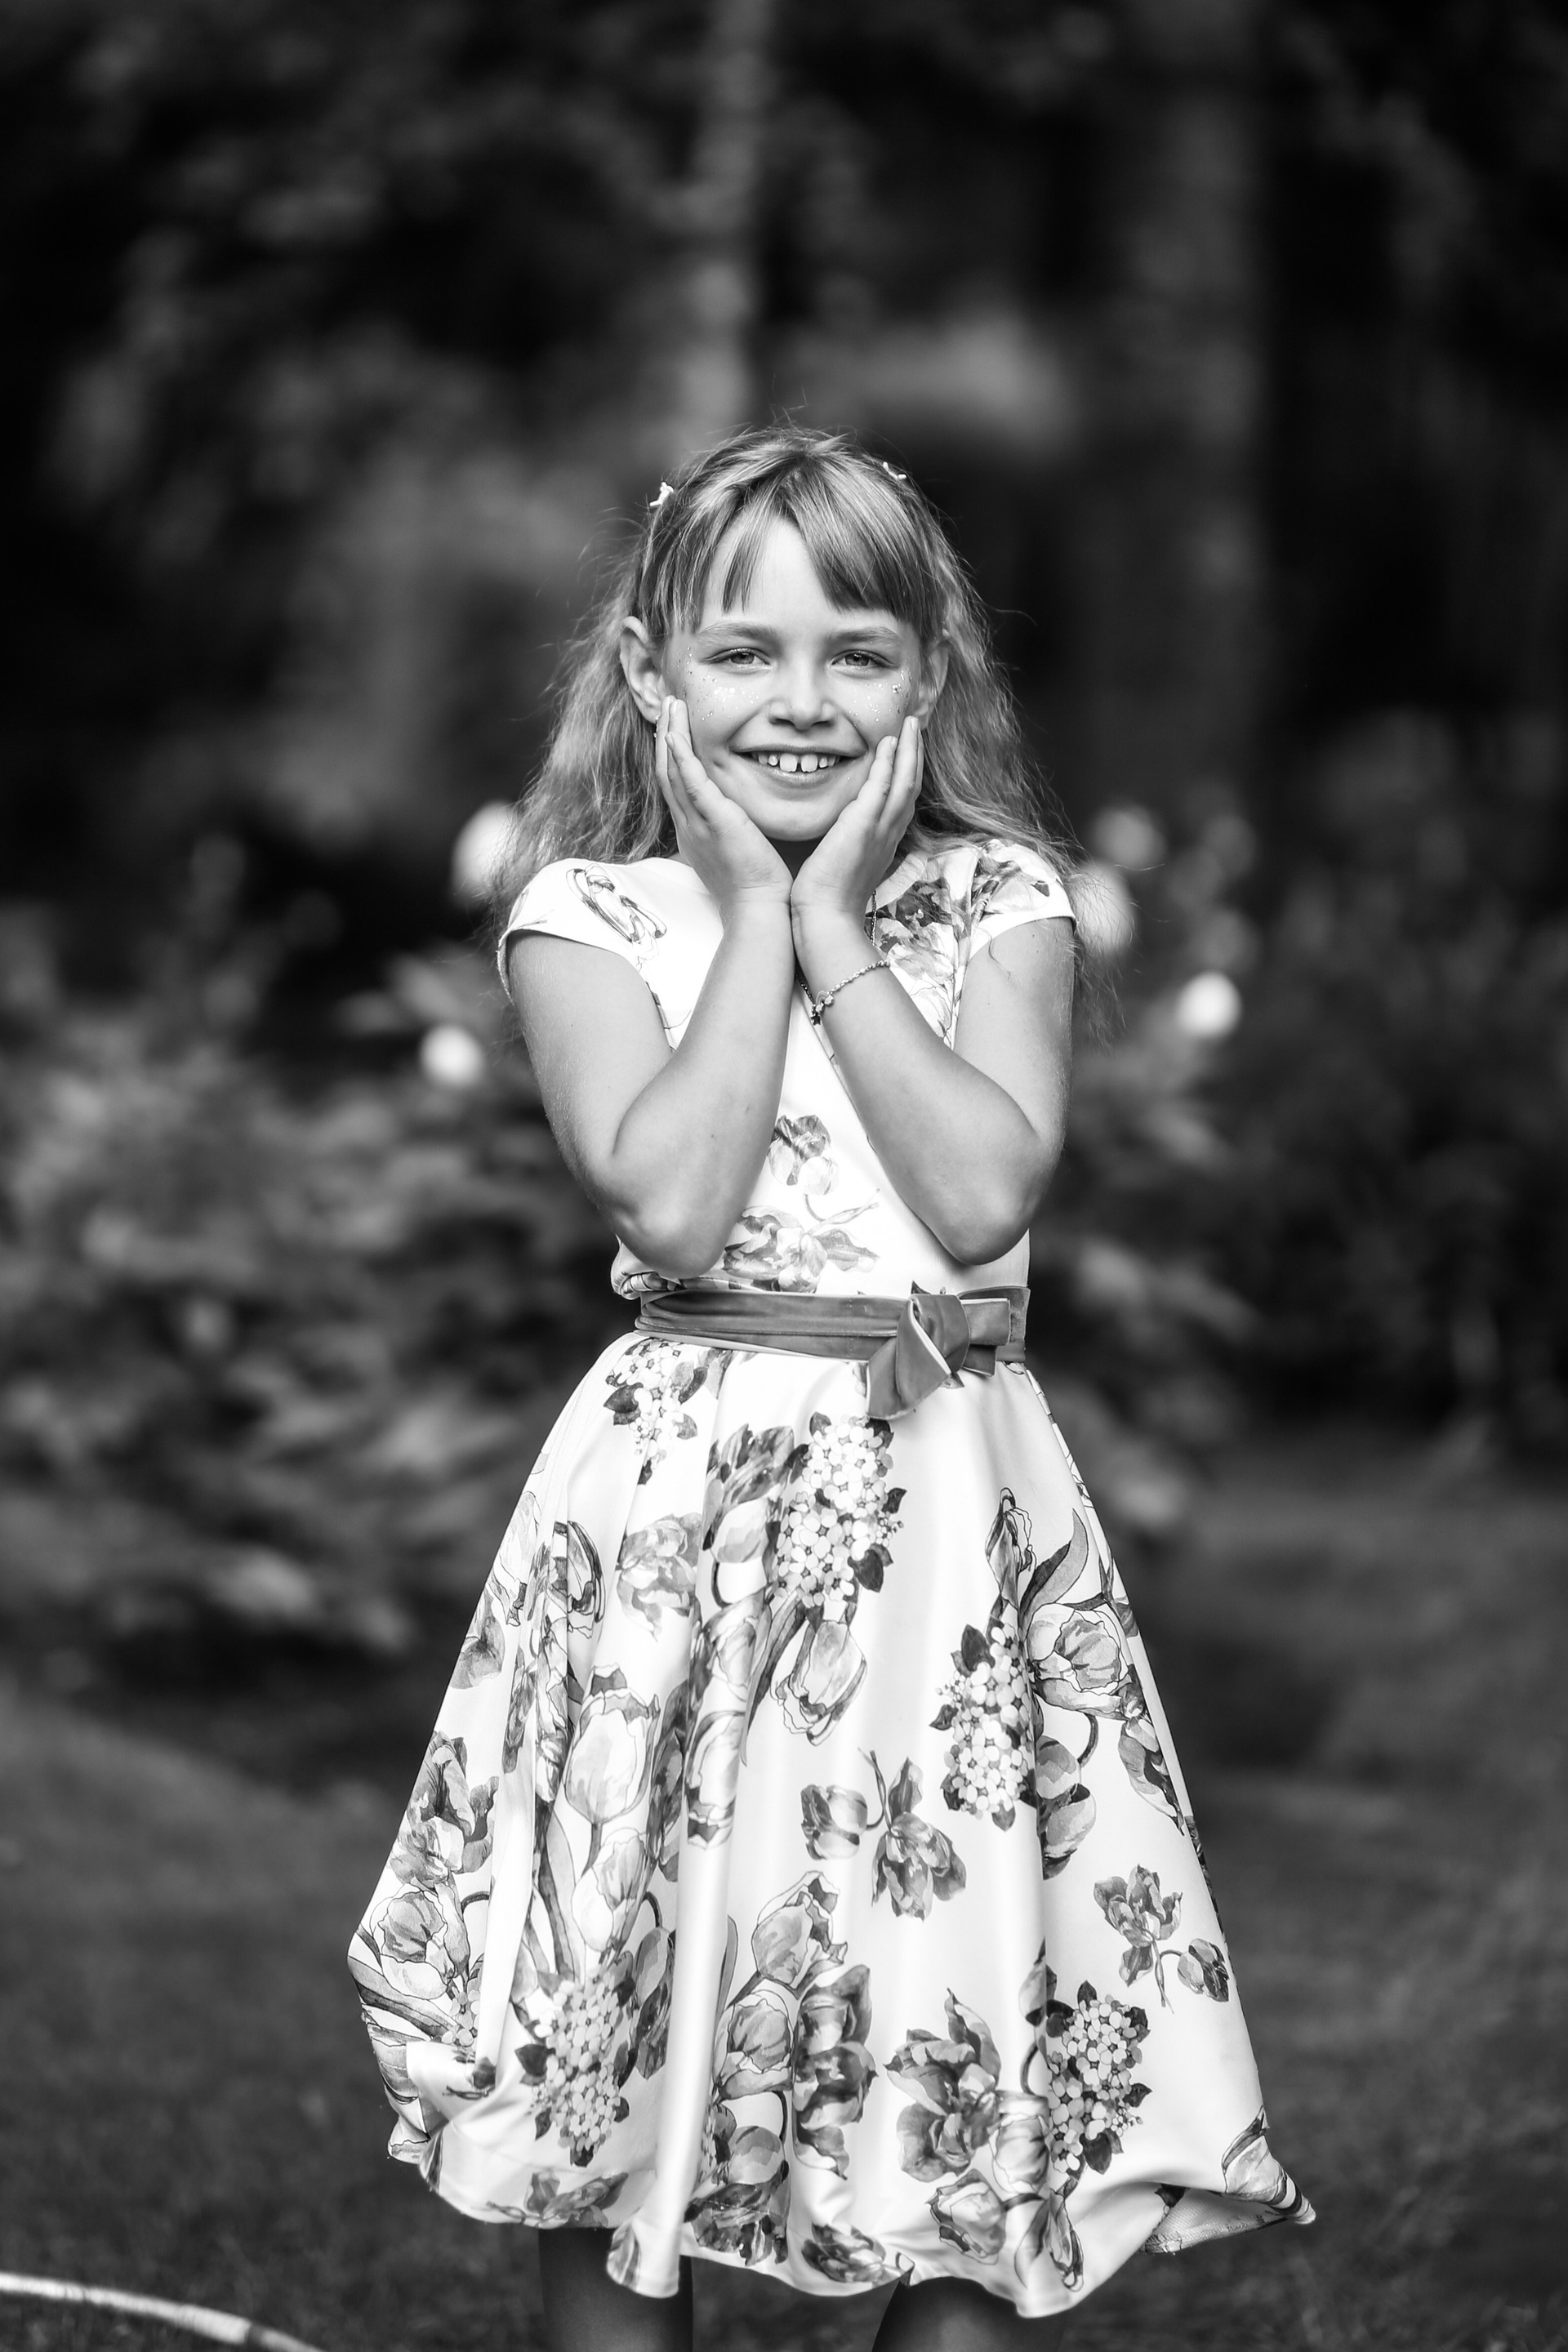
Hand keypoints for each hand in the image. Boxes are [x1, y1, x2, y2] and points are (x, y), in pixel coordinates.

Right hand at [656, 698, 790, 917]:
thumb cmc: (756, 887)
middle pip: (667, 772)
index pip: (676, 786)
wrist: (759, 909)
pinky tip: (674, 734)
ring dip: (670, 734)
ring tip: (671, 704)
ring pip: (672, 771)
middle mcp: (688, 825)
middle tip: (668, 704)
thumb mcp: (738, 852)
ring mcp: (697, 823)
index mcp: (694, 832)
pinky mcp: (714, 821)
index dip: (672, 754)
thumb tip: (743, 818)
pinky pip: (689, 783)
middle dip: (665, 735)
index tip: (674, 728)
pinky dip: (680, 756)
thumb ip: (734, 830)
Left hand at [789, 716, 922, 941]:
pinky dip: (888, 762)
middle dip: (915, 756)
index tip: (907, 755)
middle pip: (911, 788)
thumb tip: (840, 840)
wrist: (826, 918)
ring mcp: (880, 830)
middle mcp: (889, 836)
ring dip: (910, 751)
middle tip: (917, 729)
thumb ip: (848, 849)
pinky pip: (882, 786)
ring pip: (905, 783)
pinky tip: (889, 742)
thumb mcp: (844, 869)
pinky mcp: (864, 826)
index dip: (906, 777)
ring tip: (912, 726)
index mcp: (883, 845)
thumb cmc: (828, 901)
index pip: (901, 804)